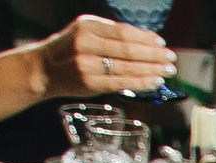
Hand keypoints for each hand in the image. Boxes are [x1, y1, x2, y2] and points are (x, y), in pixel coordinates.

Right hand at [37, 16, 173, 97]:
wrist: (43, 69)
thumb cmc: (71, 50)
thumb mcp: (85, 32)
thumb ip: (110, 35)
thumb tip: (147, 42)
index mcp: (88, 26)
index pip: (124, 32)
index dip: (146, 38)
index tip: (161, 43)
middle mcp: (87, 43)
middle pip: (129, 49)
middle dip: (154, 55)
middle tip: (171, 58)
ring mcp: (87, 64)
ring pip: (128, 66)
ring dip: (152, 69)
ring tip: (167, 71)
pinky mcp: (89, 82)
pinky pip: (121, 82)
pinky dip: (141, 82)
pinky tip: (154, 82)